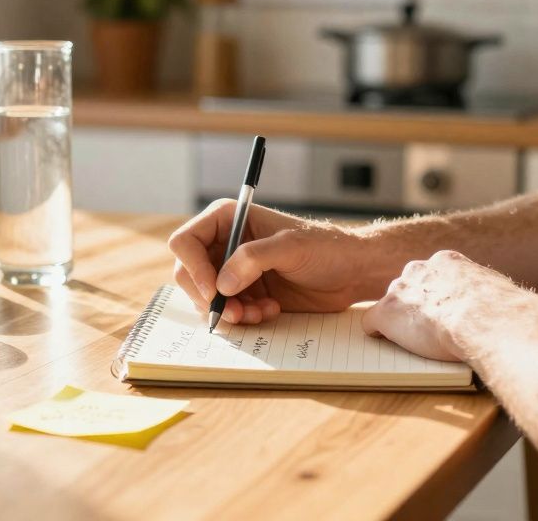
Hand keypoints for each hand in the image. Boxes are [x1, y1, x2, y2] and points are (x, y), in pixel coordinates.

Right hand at [168, 200, 385, 325]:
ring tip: (259, 312)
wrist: (351, 272)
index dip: (192, 267)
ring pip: (205, 298)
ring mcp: (233, 271)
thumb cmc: (326, 248)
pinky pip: (227, 311)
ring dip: (229, 311)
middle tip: (235, 313)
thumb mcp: (291, 247)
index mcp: (228, 219)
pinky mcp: (246, 293)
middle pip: (188, 274)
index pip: (186, 241)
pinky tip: (269, 311)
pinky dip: (243, 318)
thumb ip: (253, 259)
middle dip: (209, 297)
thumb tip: (222, 284)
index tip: (214, 291)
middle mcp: (225, 244)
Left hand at [362, 250, 519, 361]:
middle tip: (427, 327)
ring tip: (411, 340)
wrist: (485, 318)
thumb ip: (483, 293)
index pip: (431, 276)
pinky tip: (387, 343)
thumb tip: (495, 305)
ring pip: (391, 305)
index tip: (441, 310)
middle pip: (407, 287)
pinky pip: (371, 323)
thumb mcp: (495, 291)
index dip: (435, 296)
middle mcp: (419, 270)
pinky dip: (378, 334)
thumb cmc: (498, 310)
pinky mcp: (387, 313)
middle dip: (414, 306)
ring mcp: (401, 290)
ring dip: (399, 321)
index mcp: (447, 262)